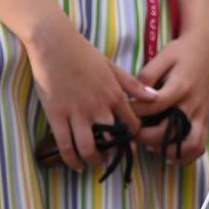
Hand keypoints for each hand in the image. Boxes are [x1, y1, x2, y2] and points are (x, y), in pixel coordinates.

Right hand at [23, 15, 155, 170]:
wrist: (54, 44)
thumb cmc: (84, 53)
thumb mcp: (112, 66)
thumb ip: (133, 84)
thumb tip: (154, 97)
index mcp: (114, 95)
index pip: (131, 125)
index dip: (132, 139)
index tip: (129, 145)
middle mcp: (98, 107)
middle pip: (111, 141)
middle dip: (113, 154)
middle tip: (110, 158)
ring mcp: (76, 113)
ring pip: (88, 148)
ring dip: (92, 160)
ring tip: (92, 163)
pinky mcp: (57, 116)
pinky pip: (65, 145)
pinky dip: (71, 160)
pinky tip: (74, 165)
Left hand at [135, 25, 208, 164]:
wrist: (205, 50)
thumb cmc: (180, 53)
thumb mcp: (162, 56)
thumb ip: (147, 76)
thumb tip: (135, 97)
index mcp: (181, 86)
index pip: (154, 106)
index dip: (135, 111)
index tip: (124, 110)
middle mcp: (193, 103)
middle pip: (169, 131)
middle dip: (145, 136)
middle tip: (131, 132)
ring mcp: (201, 114)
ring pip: (189, 145)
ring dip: (168, 150)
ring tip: (150, 145)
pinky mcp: (204, 120)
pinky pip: (199, 146)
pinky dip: (185, 155)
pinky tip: (167, 151)